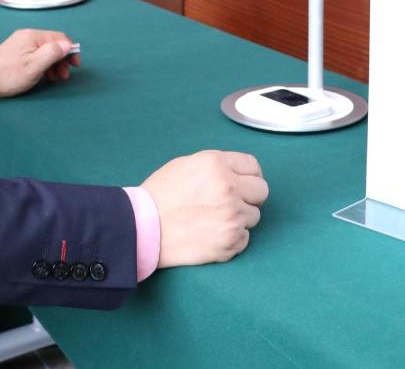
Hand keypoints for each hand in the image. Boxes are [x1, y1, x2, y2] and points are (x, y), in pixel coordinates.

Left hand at [0, 29, 78, 98]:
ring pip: (45, 50)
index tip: (75, 67)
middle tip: (63, 77)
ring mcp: (22, 43)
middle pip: (53, 44)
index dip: (71, 51)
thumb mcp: (34, 66)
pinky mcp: (17, 51)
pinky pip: (36, 54)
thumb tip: (68, 45)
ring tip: (54, 79)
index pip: (60, 38)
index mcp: (33, 36)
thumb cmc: (10, 74)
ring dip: (54, 64)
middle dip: (62, 60)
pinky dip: (44, 64)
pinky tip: (44, 75)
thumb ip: (52, 53)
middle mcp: (28, 35)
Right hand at [140, 150, 268, 266]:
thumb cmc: (160, 195)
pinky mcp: (231, 241)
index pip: (253, 166)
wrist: (143, 228)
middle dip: (249, 196)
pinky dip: (232, 238)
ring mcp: (232, 216)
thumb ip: (217, 166)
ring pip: (254, 216)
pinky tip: (211, 234)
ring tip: (213, 219)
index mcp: (217, 164)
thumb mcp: (187, 165)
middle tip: (230, 202)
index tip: (242, 183)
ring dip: (239, 218)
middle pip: (262, 191)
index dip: (248, 175)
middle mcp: (229, 188)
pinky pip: (245, 238)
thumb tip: (239, 174)